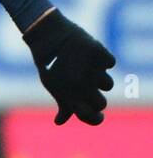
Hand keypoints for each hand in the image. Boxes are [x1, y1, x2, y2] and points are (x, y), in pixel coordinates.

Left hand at [23, 10, 115, 125]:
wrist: (48, 35)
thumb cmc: (49, 63)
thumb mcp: (51, 84)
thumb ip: (62, 104)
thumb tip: (59, 122)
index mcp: (67, 96)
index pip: (89, 116)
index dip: (95, 119)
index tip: (98, 115)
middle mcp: (80, 85)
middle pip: (101, 103)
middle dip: (97, 98)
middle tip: (89, 87)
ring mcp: (90, 69)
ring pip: (108, 84)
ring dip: (100, 78)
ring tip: (86, 68)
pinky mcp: (98, 53)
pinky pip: (110, 63)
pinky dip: (103, 59)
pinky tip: (90, 54)